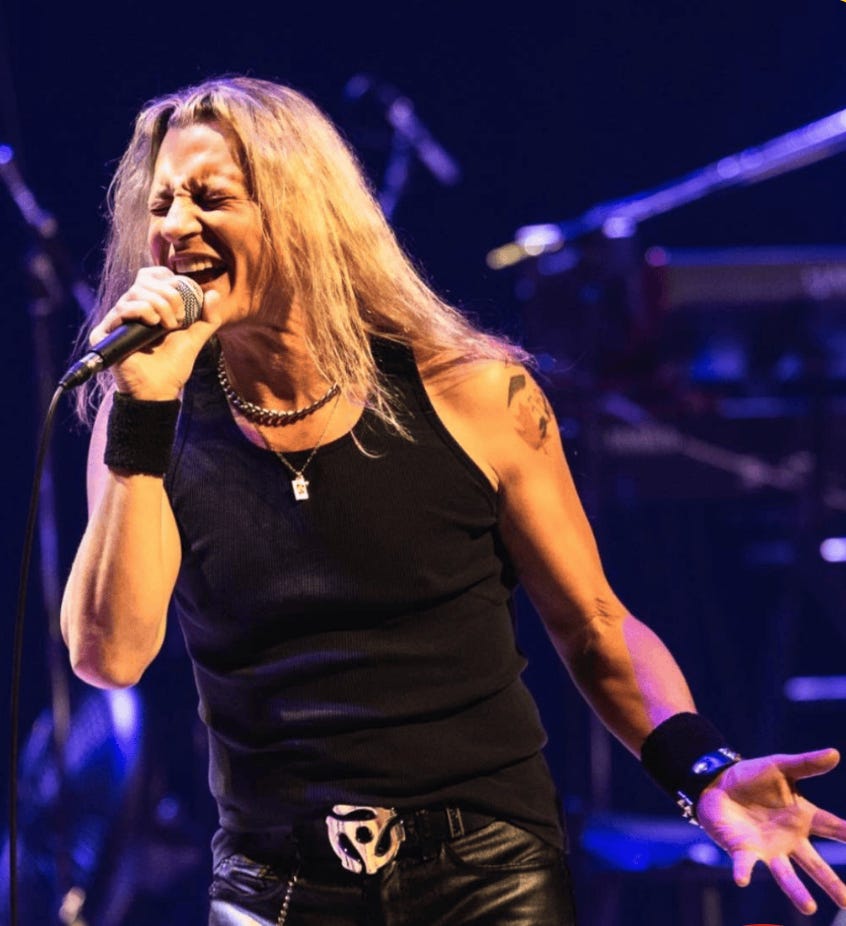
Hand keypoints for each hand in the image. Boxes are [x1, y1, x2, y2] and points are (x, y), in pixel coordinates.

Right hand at [90, 266, 221, 399]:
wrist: (159, 389)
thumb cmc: (173, 365)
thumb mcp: (195, 338)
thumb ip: (207, 317)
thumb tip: (214, 294)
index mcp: (150, 305)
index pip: (154, 275)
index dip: (171, 280)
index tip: (186, 299)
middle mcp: (131, 308)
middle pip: (146, 280)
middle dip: (170, 296)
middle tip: (178, 318)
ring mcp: (118, 319)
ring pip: (136, 292)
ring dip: (159, 305)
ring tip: (167, 325)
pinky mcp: (105, 331)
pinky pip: (123, 308)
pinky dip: (142, 310)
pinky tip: (153, 323)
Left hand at [696, 748, 845, 914]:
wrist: (717, 782)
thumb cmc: (752, 777)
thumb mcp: (780, 767)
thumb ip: (806, 764)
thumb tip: (834, 753)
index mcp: (802, 818)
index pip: (834, 827)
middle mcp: (789, 840)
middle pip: (815, 865)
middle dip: (832, 884)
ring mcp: (767, 848)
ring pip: (785, 875)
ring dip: (796, 891)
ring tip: (809, 908)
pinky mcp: (743, 850)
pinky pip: (744, 864)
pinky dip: (743, 872)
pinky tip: (742, 880)